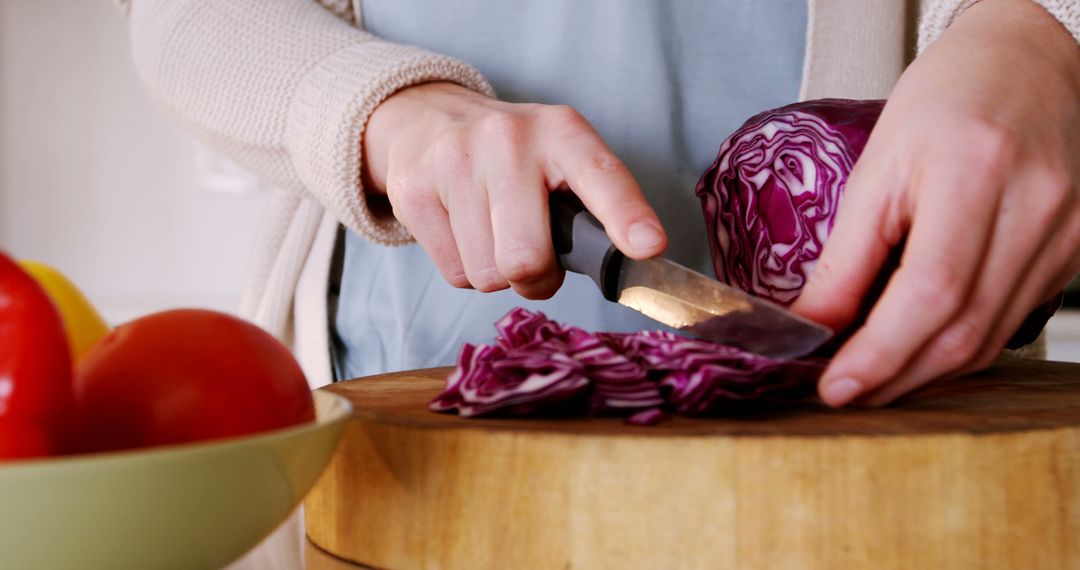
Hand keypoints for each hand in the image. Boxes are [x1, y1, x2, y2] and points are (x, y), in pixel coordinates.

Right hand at [362, 82, 666, 298]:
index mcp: (562, 132)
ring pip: (488, 275)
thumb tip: (627, 264)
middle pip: (526, 259)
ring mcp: (454, 162)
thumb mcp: (560, 158)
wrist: (426, 118)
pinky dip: (466, 269)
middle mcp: (507, 139)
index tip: (648, 246)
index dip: (626, 216)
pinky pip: (454, 274)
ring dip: (498, 274)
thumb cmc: (512, 156)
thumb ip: (591, 206)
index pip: (601, 177)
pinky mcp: (412, 190)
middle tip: (537, 261)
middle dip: (537, 279)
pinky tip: (464, 231)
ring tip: (495, 234)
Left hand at [791, 0, 1079, 406]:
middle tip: (846, 393)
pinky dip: (960, 344)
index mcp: (975, 172)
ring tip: (874, 378)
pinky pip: (1011, 319)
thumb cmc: (946, 101)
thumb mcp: (878, 168)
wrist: (1026, 64)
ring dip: (926, 370)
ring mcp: (1067, 235)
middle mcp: (1037, 208)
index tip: (836, 387)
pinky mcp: (1074, 252)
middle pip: (965, 329)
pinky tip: (920, 346)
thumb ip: (846, 256)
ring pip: (991, 337)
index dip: (881, 352)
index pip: (931, 291)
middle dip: (897, 376)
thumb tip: (813, 326)